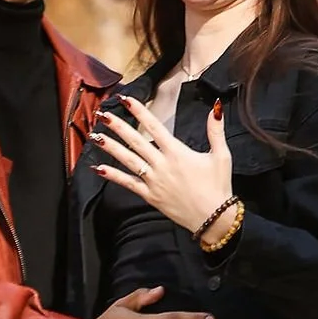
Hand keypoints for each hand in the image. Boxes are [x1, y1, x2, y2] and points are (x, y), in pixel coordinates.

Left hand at [94, 94, 232, 234]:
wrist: (213, 218)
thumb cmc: (218, 186)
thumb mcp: (221, 155)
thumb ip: (215, 131)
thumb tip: (216, 108)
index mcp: (177, 152)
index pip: (154, 127)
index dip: (139, 111)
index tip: (126, 100)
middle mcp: (162, 164)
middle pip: (135, 141)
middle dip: (118, 126)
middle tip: (102, 114)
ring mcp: (153, 181)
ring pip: (128, 160)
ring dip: (110, 147)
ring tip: (95, 136)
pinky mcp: (150, 196)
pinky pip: (128, 184)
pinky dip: (113, 176)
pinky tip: (99, 169)